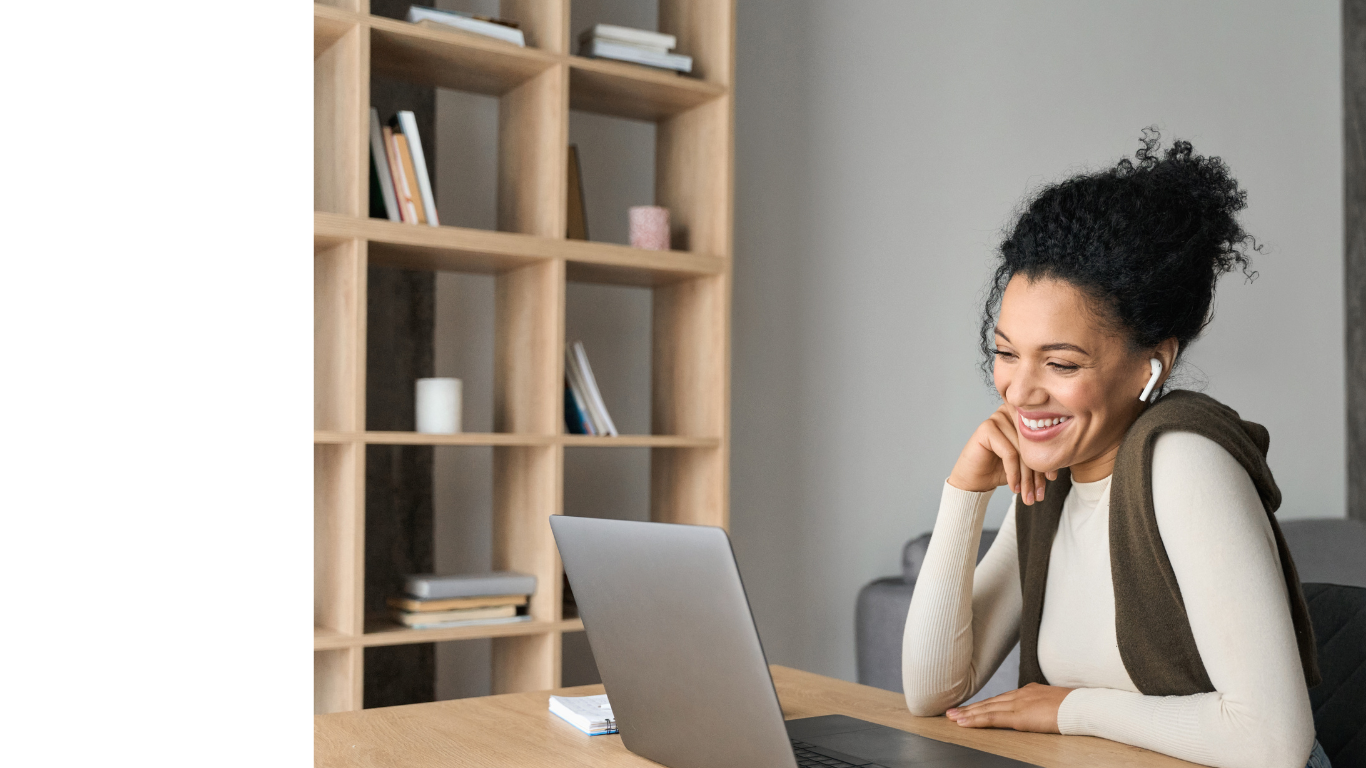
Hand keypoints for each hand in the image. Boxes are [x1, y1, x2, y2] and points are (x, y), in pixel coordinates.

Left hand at [944, 683, 1072, 732]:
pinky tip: (964, 723)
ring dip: (967, 714)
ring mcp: (1018, 704)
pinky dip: (976, 720)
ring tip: (952, 718)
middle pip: (989, 702)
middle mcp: (1020, 695)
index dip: (984, 704)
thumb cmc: (1075, 707)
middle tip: (952, 711)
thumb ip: (1041, 707)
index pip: (1001, 699)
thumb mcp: (1054, 704)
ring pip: (986, 709)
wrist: (1083, 706)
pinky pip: (992, 718)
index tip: (971, 707)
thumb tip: (1039, 713)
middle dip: (970, 707)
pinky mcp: (1019, 715)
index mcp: (1028, 691)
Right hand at [947, 405, 1054, 503]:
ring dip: (1027, 478)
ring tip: (1028, 496)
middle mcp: (1010, 412)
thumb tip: (1065, 458)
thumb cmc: (1001, 470)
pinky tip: (1014, 488)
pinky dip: (1014, 474)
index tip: (1052, 479)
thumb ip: (1041, 454)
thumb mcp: (1026, 462)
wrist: (974, 481)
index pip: (1043, 436)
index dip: (1049, 459)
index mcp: (1023, 415)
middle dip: (1037, 472)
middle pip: (1032, 444)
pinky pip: (1009, 453)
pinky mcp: (986, 428)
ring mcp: (997, 418)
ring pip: (1022, 451)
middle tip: (1039, 494)